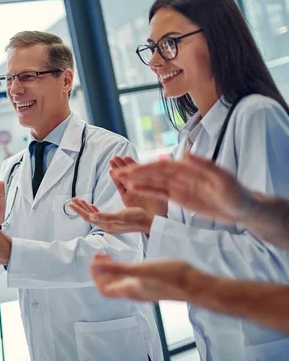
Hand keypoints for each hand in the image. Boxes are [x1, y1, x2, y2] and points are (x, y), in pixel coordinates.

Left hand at [69, 198, 152, 233]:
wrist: (151, 222)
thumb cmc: (138, 218)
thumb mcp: (122, 216)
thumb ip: (106, 217)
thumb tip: (91, 217)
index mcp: (106, 224)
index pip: (88, 217)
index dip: (79, 209)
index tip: (70, 202)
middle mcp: (107, 225)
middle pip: (89, 216)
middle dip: (80, 207)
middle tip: (72, 200)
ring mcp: (111, 223)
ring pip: (94, 215)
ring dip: (86, 207)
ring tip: (79, 200)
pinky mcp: (115, 220)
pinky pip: (101, 214)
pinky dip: (94, 209)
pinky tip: (93, 206)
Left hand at [90, 253, 202, 301]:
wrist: (196, 284)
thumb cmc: (171, 276)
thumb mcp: (141, 269)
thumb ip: (117, 268)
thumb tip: (95, 267)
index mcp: (130, 289)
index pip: (104, 290)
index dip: (95, 276)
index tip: (94, 260)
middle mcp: (135, 292)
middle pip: (111, 286)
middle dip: (101, 271)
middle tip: (99, 255)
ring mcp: (144, 289)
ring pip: (121, 282)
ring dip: (112, 270)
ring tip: (109, 256)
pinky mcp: (153, 284)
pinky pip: (132, 279)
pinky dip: (124, 270)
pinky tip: (129, 261)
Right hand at [109, 156, 166, 215]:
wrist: (154, 223)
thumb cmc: (161, 210)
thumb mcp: (164, 191)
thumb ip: (161, 180)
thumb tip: (163, 166)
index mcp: (152, 182)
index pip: (142, 170)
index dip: (133, 164)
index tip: (126, 158)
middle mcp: (142, 185)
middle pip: (132, 172)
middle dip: (124, 164)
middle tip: (116, 157)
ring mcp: (134, 191)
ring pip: (125, 178)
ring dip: (118, 169)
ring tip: (112, 161)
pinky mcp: (127, 198)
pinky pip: (120, 186)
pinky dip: (115, 180)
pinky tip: (111, 172)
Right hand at [113, 153, 253, 223]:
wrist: (243, 208)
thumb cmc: (237, 193)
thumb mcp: (223, 179)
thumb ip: (205, 166)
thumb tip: (186, 153)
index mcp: (190, 168)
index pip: (163, 167)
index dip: (146, 168)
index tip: (131, 170)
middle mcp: (181, 175)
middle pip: (154, 172)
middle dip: (135, 172)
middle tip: (116, 172)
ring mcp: (179, 185)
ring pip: (153, 181)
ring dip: (136, 179)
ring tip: (119, 177)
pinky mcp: (179, 196)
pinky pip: (159, 192)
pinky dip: (145, 189)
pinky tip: (133, 188)